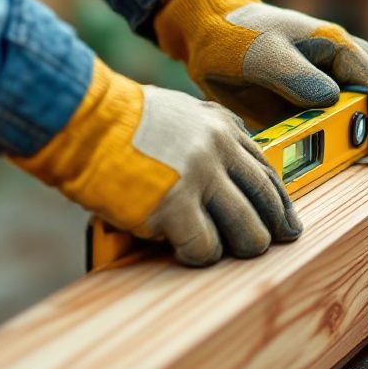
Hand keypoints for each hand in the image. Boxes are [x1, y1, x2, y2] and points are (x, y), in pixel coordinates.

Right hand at [12, 60, 300, 265]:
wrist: (82, 121)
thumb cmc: (117, 123)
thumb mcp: (177, 112)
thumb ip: (207, 135)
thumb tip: (226, 169)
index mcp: (222, 127)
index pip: (266, 171)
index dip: (279, 203)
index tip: (285, 222)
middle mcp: (219, 150)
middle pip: (265, 202)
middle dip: (269, 230)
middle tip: (263, 247)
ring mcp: (200, 178)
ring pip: (247, 230)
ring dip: (238, 249)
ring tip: (221, 254)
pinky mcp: (175, 206)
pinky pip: (205, 247)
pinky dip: (198, 256)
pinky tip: (185, 252)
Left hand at [154, 0, 367, 152]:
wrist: (209, 33)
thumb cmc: (236, 37)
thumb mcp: (262, 55)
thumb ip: (296, 77)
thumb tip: (330, 101)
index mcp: (335, 45)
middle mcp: (340, 61)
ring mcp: (328, 78)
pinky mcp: (312, 96)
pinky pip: (342, 114)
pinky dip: (352, 130)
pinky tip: (351, 150)